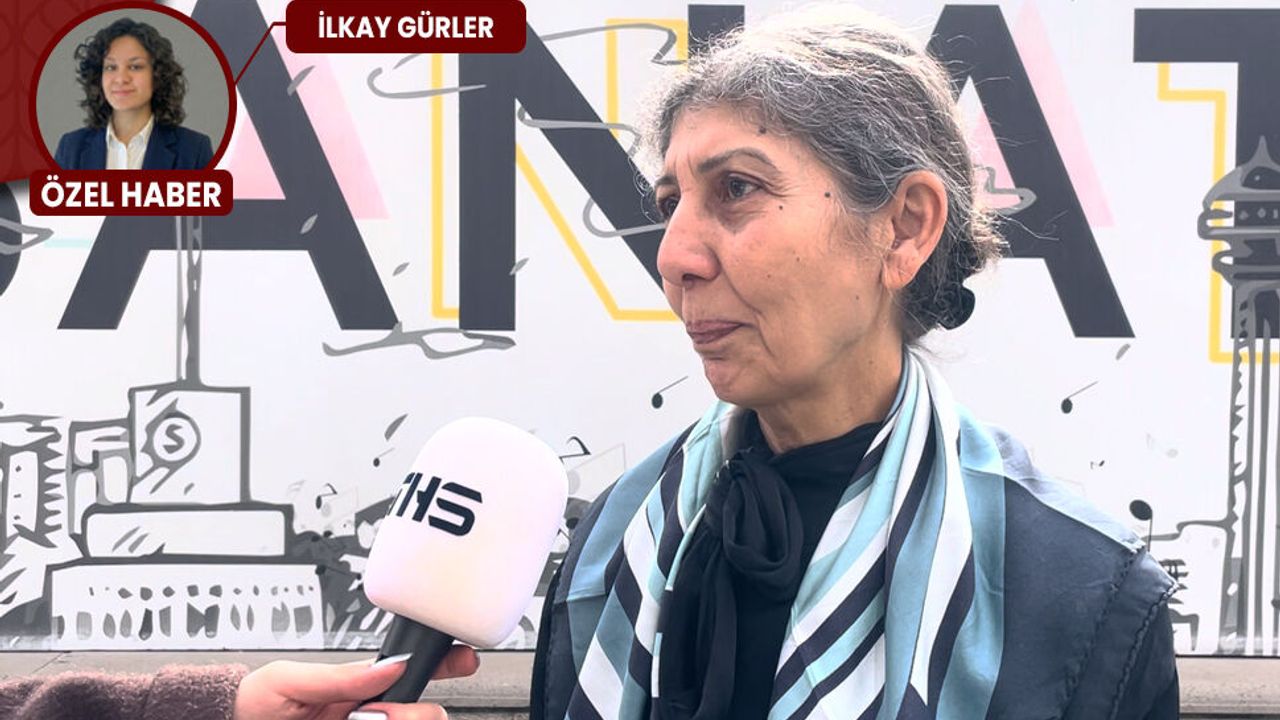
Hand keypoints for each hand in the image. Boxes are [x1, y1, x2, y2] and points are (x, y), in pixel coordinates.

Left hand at [232, 645, 479, 719]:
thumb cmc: (252, 705)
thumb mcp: (289, 680)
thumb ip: (338, 675)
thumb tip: (387, 665)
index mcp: (358, 687)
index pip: (413, 673)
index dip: (445, 664)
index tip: (463, 661)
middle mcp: (369, 714)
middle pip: (426, 711)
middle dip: (415, 710)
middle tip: (379, 714)